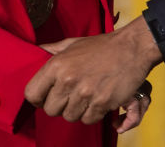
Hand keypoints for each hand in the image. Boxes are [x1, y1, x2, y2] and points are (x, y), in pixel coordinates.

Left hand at [24, 17, 162, 123]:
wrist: (132, 48)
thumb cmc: (101, 46)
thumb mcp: (73, 43)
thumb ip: (52, 50)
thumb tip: (34, 53)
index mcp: (57, 65)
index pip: (32, 93)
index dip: (37, 98)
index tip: (45, 96)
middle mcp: (68, 80)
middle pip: (50, 110)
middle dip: (59, 105)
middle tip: (69, 96)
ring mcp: (85, 93)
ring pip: (69, 117)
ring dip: (76, 110)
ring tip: (85, 96)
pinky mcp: (101, 104)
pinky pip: (88, 120)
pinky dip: (92, 114)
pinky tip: (97, 100)